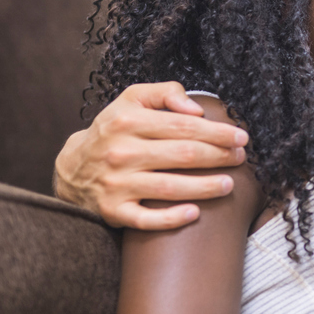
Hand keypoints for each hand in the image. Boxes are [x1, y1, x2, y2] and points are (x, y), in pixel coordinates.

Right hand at [54, 82, 248, 229]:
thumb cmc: (114, 130)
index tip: (241, 137)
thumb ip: (166, 94)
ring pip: (169, 188)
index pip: (183, 126)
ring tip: (229, 184)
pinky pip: (146, 219)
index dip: (217, 132)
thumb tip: (196, 110)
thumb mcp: (132, 100)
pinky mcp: (113, 211)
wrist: (72, 169)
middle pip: (182, 155)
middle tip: (240, 158)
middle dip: (218, 156)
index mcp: (127, 122)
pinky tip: (195, 213)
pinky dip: (171, 219)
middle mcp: (120, 152)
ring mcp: (116, 184)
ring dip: (205, 187)